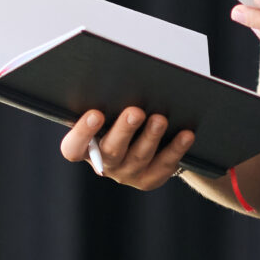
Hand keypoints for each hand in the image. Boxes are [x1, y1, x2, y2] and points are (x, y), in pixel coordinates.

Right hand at [61, 106, 194, 189]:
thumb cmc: (117, 119)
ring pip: (139, 157)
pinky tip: (186, 135)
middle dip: (124, 130)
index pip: (74, 147)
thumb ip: (108, 103)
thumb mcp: (108, 112)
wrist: (141, 143)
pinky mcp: (149, 179)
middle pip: (111, 151)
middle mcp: (104, 164)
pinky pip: (164, 165)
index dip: (82, 133)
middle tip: (135, 111)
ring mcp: (127, 174)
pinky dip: (176, 149)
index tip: (95, 114)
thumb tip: (120, 80)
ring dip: (151, 137)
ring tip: (160, 119)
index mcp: (85, 148)